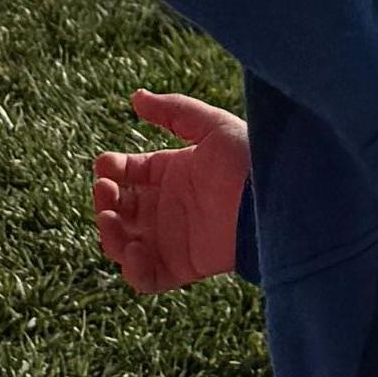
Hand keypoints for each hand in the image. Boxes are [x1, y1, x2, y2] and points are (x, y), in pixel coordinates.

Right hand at [90, 92, 249, 290]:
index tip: (105, 165)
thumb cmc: (247, 159)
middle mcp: (167, 208)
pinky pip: (146, 279)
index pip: (128, 173)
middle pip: (119, 209)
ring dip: (108, 233)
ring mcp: (172, 239)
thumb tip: (136, 97)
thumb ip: (173, 111)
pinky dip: (133, 270)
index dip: (111, 169)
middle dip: (104, 199)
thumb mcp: (211, 126)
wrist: (273, 201)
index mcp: (171, 173)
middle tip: (106, 190)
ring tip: (111, 217)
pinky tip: (135, 249)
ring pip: (123, 244)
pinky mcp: (181, 267)